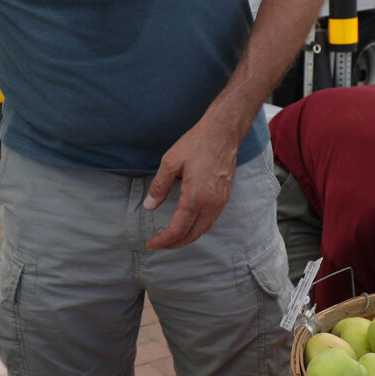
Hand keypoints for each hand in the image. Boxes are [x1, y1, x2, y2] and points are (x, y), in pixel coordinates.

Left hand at [142, 120, 240, 248]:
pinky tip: (187, 223)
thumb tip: (149, 206)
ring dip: (187, 237)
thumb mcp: (170, 162)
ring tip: (171, 238)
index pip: (178, 229)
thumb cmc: (197, 143)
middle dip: (174, 243)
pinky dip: (197, 228)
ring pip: (204, 229)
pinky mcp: (225, 196)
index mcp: (196, 197)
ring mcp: (221, 201)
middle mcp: (212, 204)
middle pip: (193, 235)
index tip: (150, 243)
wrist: (223, 132)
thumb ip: (159, 186)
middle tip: (158, 244)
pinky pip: (211, 220)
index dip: (164, 240)